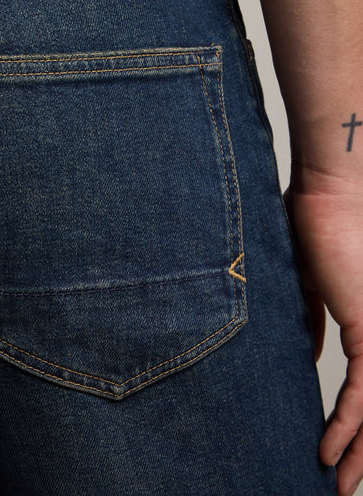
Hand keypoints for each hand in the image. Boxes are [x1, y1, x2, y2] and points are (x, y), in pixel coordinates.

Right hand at [288, 169, 362, 495]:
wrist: (327, 194)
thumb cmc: (313, 224)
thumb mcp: (305, 285)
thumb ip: (311, 322)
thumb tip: (308, 356)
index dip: (350, 425)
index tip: (329, 450)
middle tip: (343, 484)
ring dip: (361, 451)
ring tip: (341, 484)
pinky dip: (349, 425)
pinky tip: (332, 450)